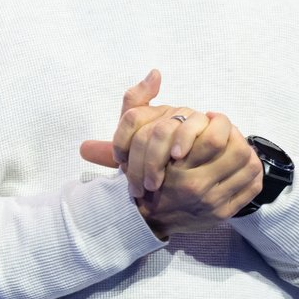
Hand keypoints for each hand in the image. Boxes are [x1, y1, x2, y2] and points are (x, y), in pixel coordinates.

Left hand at [77, 68, 203, 189]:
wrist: (208, 167)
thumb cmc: (166, 165)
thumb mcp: (138, 161)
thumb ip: (112, 153)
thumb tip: (83, 148)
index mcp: (151, 115)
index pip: (130, 117)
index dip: (120, 140)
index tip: (119, 163)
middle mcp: (172, 111)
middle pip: (148, 128)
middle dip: (141, 160)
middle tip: (140, 187)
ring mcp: (194, 115)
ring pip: (169, 127)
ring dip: (159, 155)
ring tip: (156, 182)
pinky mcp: (215, 121)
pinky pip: (200, 124)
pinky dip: (187, 139)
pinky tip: (180, 158)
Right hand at [135, 109, 263, 235]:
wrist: (144, 218)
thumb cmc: (141, 174)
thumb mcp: (130, 137)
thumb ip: (138, 102)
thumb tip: (156, 73)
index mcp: (178, 169)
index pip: (216, 138)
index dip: (220, 122)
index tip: (212, 118)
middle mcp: (197, 187)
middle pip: (238, 151)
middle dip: (236, 134)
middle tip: (227, 131)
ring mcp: (213, 202)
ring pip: (249, 166)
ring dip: (247, 151)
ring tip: (235, 146)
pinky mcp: (224, 214)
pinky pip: (252, 187)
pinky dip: (252, 172)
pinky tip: (241, 165)